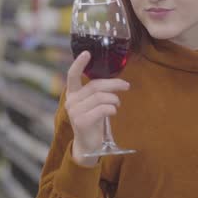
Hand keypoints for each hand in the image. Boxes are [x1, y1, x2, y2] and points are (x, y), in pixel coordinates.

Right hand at [66, 51, 129, 166]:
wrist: (87, 144)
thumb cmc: (93, 120)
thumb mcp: (93, 103)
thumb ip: (97, 91)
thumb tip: (116, 81)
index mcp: (72, 94)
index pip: (72, 75)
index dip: (79, 63)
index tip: (87, 53)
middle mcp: (71, 101)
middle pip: (95, 86)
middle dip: (114, 84)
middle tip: (126, 86)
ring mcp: (75, 112)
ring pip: (102, 97)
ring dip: (114, 99)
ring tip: (116, 104)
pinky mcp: (82, 122)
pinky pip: (103, 109)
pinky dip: (112, 109)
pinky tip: (113, 112)